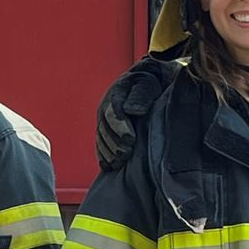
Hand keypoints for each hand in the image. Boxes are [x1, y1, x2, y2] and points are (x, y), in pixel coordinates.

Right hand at [94, 56, 175, 172]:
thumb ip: (140, 96)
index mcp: (116, 94)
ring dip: (108, 152)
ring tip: (118, 163)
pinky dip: (102, 155)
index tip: (130, 140)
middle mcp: (105, 107)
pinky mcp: (104, 129)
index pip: (113, 113)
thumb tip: (132, 110)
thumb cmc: (149, 84)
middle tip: (126, 154)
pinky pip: (99, 143)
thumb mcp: (147, 85)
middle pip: (105, 128)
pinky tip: (108, 166)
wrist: (145, 82)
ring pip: (100, 137)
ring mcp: (103, 119)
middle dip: (114, 143)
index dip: (120, 128)